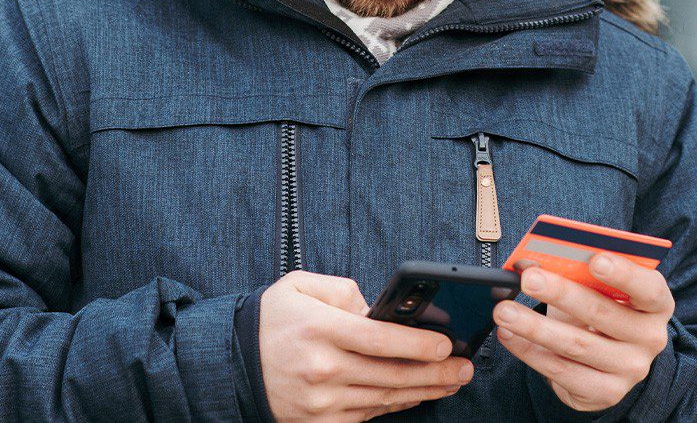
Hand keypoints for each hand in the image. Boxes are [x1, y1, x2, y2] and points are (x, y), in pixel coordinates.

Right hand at [260, 270, 474, 421]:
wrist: (232, 362)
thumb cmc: (271, 320)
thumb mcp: (299, 286)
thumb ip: (342, 290)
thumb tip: (379, 308)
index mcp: (319, 329)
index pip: (379, 338)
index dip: (418, 344)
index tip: (446, 344)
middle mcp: (321, 368)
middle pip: (391, 373)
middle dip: (435, 372)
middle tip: (464, 368)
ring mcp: (321, 401)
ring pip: (384, 397)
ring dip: (423, 391)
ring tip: (451, 382)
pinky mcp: (319, 422)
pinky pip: (367, 414)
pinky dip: (395, 405)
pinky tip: (415, 395)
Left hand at [493, 253, 673, 411]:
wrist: (606, 362)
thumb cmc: (599, 311)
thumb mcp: (594, 290)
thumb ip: (573, 273)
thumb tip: (528, 260)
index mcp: (655, 304)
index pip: (648, 288)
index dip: (623, 273)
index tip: (594, 259)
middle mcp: (650, 338)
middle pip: (602, 313)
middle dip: (560, 293)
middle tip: (528, 279)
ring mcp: (630, 369)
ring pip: (576, 344)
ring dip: (534, 326)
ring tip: (504, 310)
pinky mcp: (606, 392)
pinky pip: (562, 371)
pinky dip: (530, 352)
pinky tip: (509, 336)